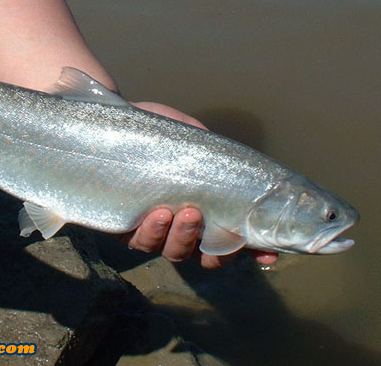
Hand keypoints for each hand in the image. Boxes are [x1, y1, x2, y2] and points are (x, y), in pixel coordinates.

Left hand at [120, 101, 277, 268]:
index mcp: (203, 211)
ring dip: (182, 237)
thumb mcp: (196, 141)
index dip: (251, 252)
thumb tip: (241, 175)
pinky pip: (139, 242)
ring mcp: (152, 231)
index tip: (269, 255)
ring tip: (184, 212)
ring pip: (174, 252)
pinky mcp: (123, 229)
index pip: (232, 239)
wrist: (113, 124)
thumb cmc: (158, 134)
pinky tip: (158, 214)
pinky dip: (151, 232)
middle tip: (210, 222)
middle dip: (215, 250)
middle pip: (205, 257)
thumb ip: (217, 160)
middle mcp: (179, 227)